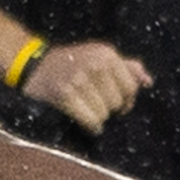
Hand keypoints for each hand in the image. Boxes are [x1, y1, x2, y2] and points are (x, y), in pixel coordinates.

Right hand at [21, 39, 148, 133]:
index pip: (131, 88)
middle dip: (107, 108)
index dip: (125, 101)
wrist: (32, 66)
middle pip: (117, 103)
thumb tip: (147, 81)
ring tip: (83, 108)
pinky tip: (82, 120)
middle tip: (92, 102)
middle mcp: (95, 63)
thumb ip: (126, 67)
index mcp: (106, 54)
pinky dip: (89, 125)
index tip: (114, 103)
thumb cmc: (70, 64)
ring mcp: (79, 78)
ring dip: (95, 117)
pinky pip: (91, 121)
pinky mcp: (66, 94)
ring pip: (104, 114)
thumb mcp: (98, 57)